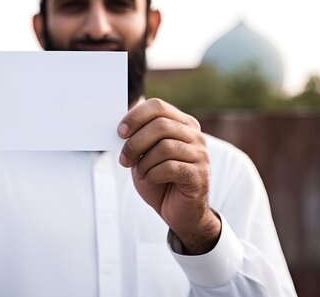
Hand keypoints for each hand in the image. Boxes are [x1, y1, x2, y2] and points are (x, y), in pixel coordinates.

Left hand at [118, 98, 219, 253]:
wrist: (179, 212)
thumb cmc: (160, 180)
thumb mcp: (145, 155)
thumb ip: (138, 138)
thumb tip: (121, 127)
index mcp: (182, 124)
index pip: (158, 107)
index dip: (136, 116)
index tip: (120, 132)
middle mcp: (195, 135)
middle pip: (160, 125)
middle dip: (135, 142)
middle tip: (124, 159)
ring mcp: (200, 155)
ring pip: (164, 147)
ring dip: (144, 162)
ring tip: (140, 172)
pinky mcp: (199, 175)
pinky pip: (170, 167)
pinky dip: (153, 174)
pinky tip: (151, 179)